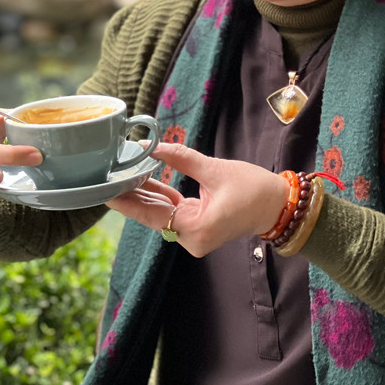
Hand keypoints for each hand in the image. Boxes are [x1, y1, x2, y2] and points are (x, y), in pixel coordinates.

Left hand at [107, 142, 288, 256]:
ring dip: (144, 194)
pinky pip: (173, 212)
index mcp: (196, 228)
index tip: (105, 190)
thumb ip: (181, 158)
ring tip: (120, 175)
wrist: (279, 206)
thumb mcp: (215, 169)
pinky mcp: (198, 228)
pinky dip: (161, 198)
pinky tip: (143, 180)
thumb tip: (154, 146)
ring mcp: (194, 236)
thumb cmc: (254, 189)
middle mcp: (192, 238)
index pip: (152, 214)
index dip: (127, 201)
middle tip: (106, 177)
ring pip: (161, 214)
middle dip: (131, 195)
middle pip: (153, 215)